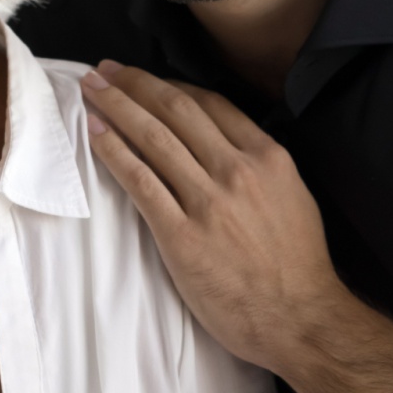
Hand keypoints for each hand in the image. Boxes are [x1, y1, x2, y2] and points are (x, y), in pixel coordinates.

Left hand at [82, 61, 392, 392]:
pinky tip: (95, 134)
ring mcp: (209, 202)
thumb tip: (223, 139)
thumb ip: (259, 163)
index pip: (209, 103)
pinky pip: (140, 181)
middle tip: (104, 71)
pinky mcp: (182, 235)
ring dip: (116, 108)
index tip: (142, 77)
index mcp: (267, 157)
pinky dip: (113, 152)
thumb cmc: (296, 265)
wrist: (300, 320)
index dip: (168, 84)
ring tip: (91, 91)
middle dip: (134, 84)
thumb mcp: (292, 195)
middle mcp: (237, 170)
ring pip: (153, 138)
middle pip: (174, 111)